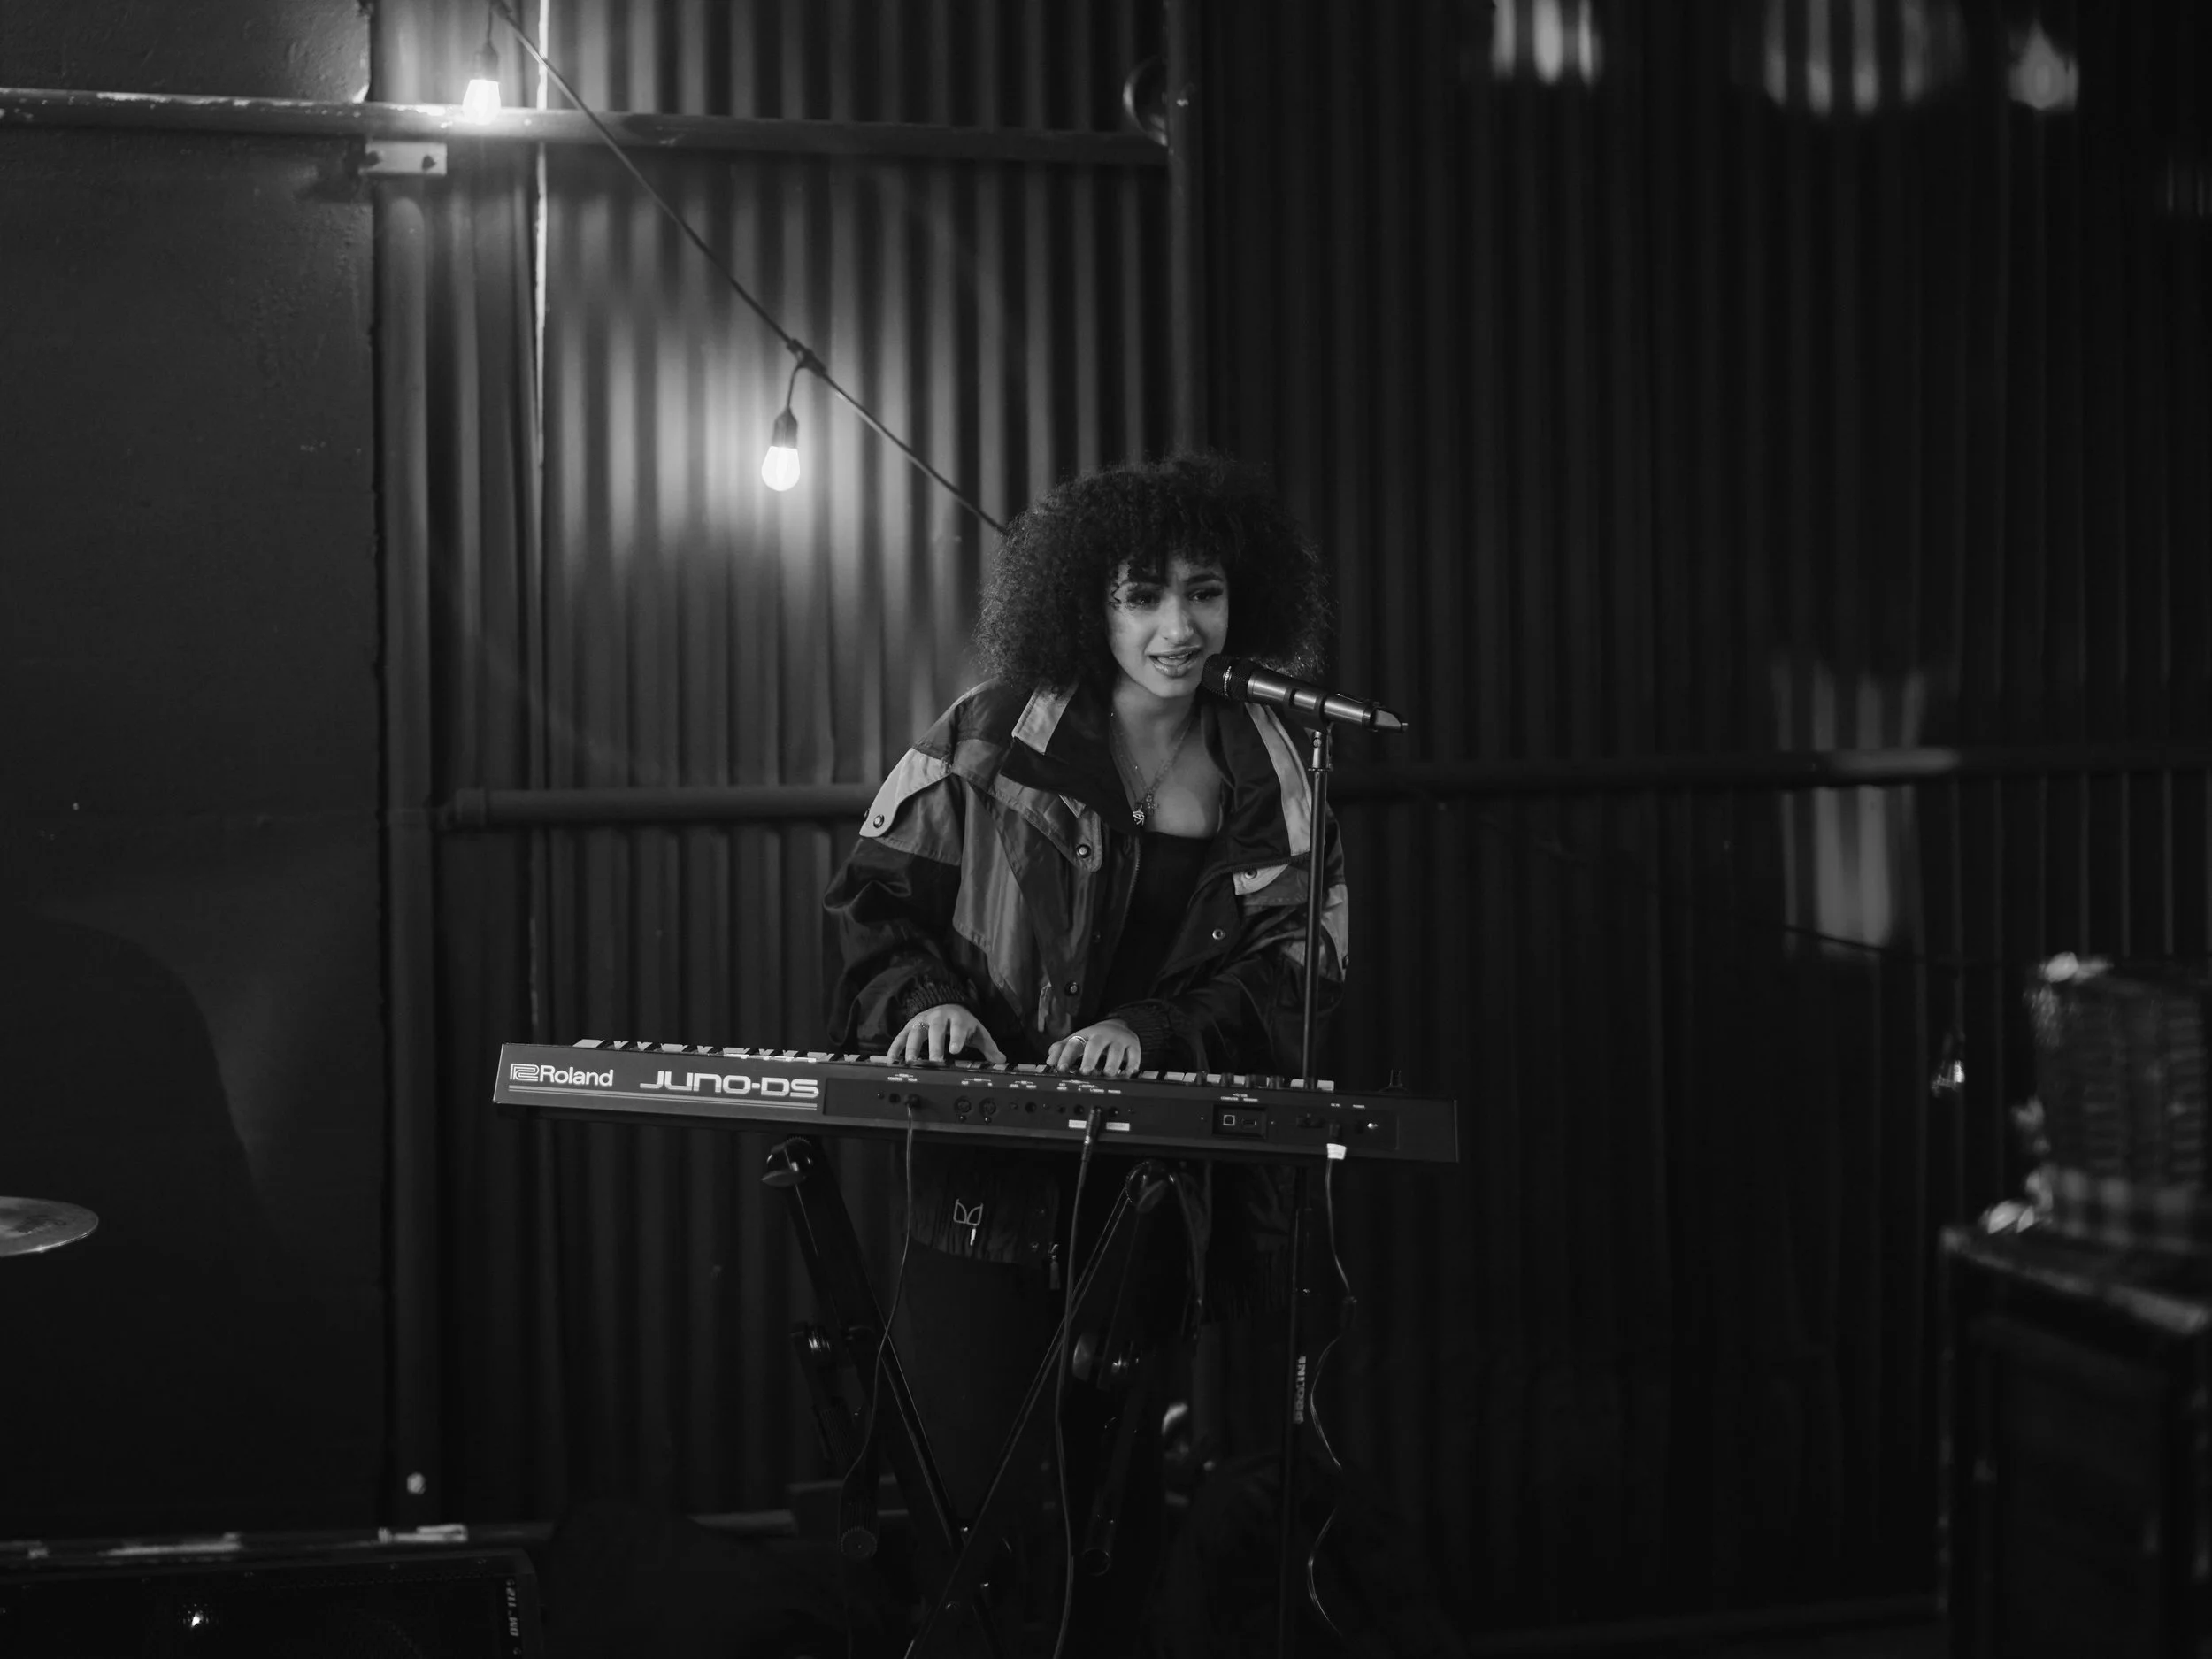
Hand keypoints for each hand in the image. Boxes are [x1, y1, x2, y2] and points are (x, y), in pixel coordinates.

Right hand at [886, 1003, 1006, 1064]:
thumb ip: (988, 1046)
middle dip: (934, 1045)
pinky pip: (901, 1036)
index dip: (957, 1038)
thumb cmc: (962, 1023)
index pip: (959, 1027)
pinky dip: (895, 1048)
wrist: (945, 1005)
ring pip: (916, 1032)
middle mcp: (939, 1016)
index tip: (955, 1050)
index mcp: (958, 1017)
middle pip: (936, 1028)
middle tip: (934, 1062)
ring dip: (912, 1047)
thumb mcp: (977, 1032)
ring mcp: (923, 1020)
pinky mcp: (910, 1026)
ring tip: (911, 1063)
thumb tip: (1001, 1060)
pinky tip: (892, 1060)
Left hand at [1046, 1019, 1141, 1075]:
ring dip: (1112, 1062)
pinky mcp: (1133, 1045)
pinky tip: (1127, 1073)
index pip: (1074, 1044)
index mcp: (1086, 1035)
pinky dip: (1131, 1064)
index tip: (1060, 1068)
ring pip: (1116, 1050)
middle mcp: (1102, 1036)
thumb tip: (1049, 1060)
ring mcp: (1118, 1040)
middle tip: (1085, 1071)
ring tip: (1107, 1074)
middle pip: (1095, 1045)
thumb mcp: (1078, 1040)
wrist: (1119, 1025)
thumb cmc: (1095, 1038)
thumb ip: (1063, 1049)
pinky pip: (1134, 1055)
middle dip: (1090, 1058)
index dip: (1066, 1056)